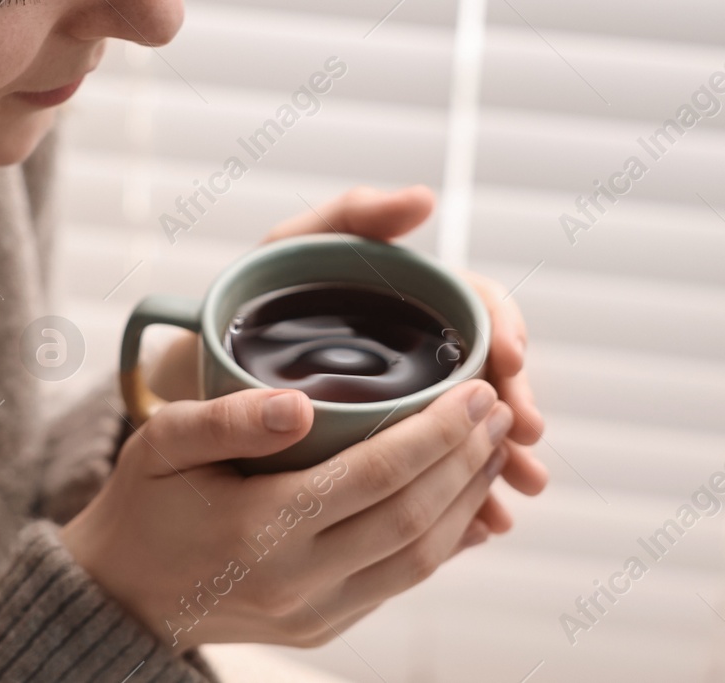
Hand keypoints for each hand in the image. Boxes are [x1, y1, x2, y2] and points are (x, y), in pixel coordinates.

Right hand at [58, 377, 511, 648]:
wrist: (121, 594)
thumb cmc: (143, 504)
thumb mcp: (159, 444)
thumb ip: (225, 419)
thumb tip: (298, 402)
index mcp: (259, 529)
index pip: (374, 476)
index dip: (434, 432)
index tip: (473, 390)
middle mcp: (297, 581)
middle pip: (412, 517)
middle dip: (466, 458)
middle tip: (498, 406)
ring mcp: (317, 613)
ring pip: (421, 557)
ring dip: (467, 497)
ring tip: (493, 444)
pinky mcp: (327, 626)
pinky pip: (404, 580)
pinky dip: (446, 537)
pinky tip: (465, 495)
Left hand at [261, 185, 548, 544]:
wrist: (199, 375)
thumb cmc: (248, 299)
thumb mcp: (293, 246)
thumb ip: (352, 215)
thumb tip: (425, 199)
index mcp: (412, 297)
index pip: (479, 306)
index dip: (503, 328)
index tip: (508, 359)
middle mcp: (421, 348)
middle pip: (488, 373)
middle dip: (513, 405)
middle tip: (525, 435)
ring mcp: (410, 402)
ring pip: (472, 431)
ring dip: (501, 461)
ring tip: (518, 493)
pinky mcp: (391, 451)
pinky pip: (440, 475)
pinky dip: (466, 499)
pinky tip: (484, 526)